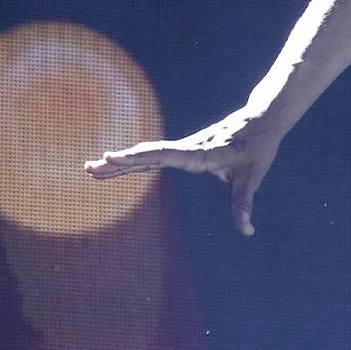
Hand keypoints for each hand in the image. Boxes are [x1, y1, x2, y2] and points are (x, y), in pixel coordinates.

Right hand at [84, 106, 281, 235]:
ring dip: (121, 163)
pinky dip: (136, 161)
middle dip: (118, 163)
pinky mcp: (187, 150)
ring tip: (91, 169)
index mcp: (201, 153)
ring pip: (148, 155)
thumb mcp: (252, 177)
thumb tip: (247, 229)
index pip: (164, 155)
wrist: (263, 120)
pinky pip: (156, 156)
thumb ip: (244, 202)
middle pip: (148, 155)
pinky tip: (119, 166)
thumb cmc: (258, 147)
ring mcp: (186, 148)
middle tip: (88, 167)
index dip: (137, 157)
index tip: (112, 156)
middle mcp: (189, 148)